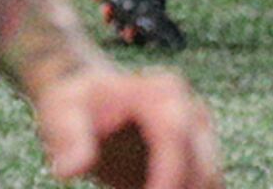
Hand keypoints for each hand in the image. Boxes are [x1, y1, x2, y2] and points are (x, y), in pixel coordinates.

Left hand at [33, 63, 219, 187]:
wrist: (92, 99)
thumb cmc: (76, 104)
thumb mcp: (62, 113)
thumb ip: (68, 140)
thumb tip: (69, 170)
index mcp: (162, 92)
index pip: (174, 136)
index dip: (167, 177)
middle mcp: (191, 110)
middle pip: (203, 165)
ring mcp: (200, 134)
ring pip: (211, 181)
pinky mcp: (200, 156)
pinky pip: (206, 186)